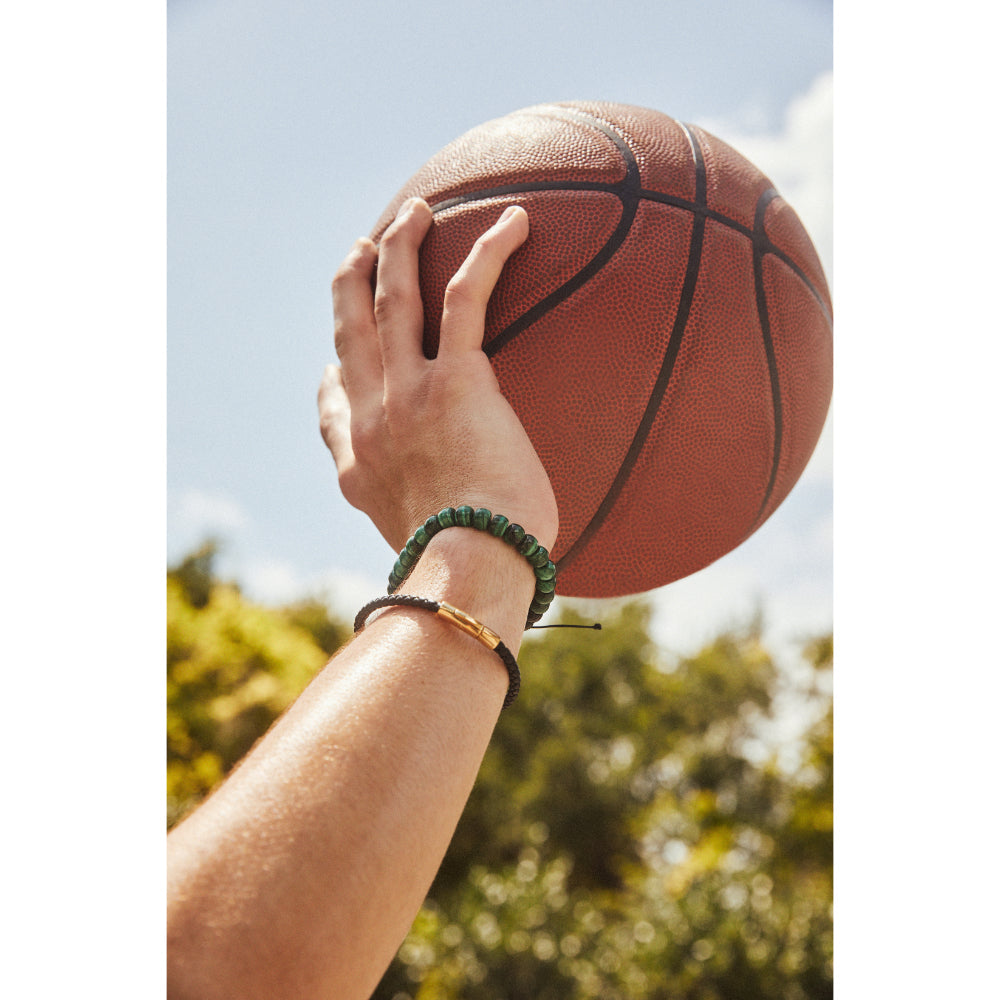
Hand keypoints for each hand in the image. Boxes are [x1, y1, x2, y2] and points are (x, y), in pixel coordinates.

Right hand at [319, 198, 557, 553]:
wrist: (472, 567)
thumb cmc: (465, 569)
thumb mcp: (421, 549)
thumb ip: (421, 524)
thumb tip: (450, 530)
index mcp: (359, 462)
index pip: (333, 407)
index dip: (335, 374)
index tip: (338, 363)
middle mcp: (372, 418)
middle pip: (350, 329)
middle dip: (353, 279)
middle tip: (367, 246)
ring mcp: (408, 393)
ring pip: (392, 298)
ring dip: (400, 246)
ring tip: (418, 212)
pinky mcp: (458, 379)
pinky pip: (465, 298)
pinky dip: (486, 253)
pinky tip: (514, 222)